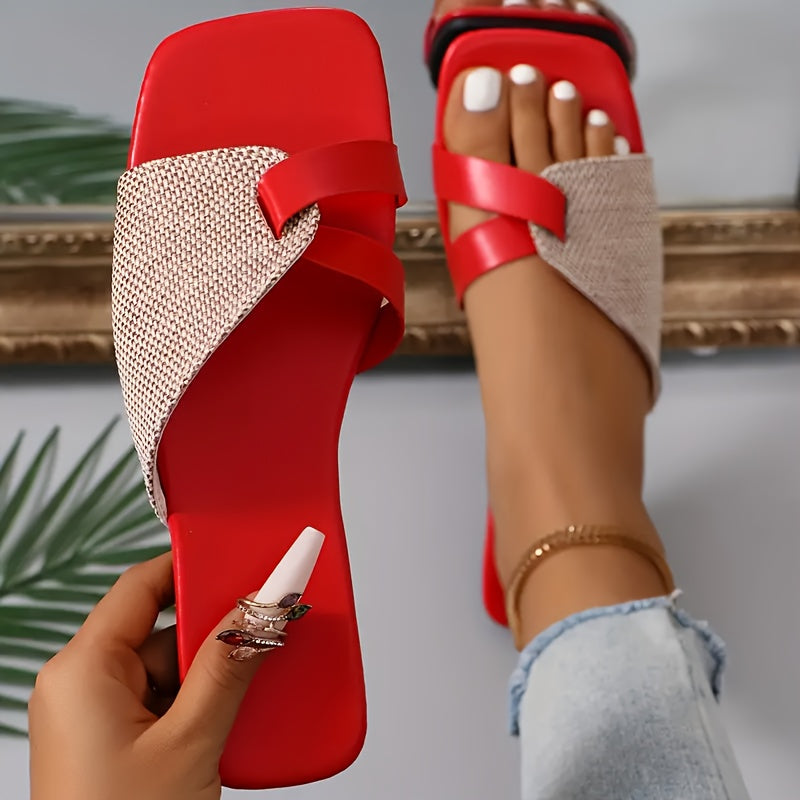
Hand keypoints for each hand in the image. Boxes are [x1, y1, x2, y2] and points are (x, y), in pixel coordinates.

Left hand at [29, 553, 268, 799]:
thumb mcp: (190, 742)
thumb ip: (230, 666)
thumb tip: (264, 605)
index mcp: (82, 670)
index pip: (141, 586)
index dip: (194, 567)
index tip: (243, 559)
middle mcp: (83, 685)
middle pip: (161, 626)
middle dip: (214, 632)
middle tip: (263, 629)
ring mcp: (97, 716)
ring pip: (168, 666)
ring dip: (213, 673)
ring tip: (250, 688)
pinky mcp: (114, 742)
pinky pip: (164, 699)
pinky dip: (200, 701)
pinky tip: (231, 715)